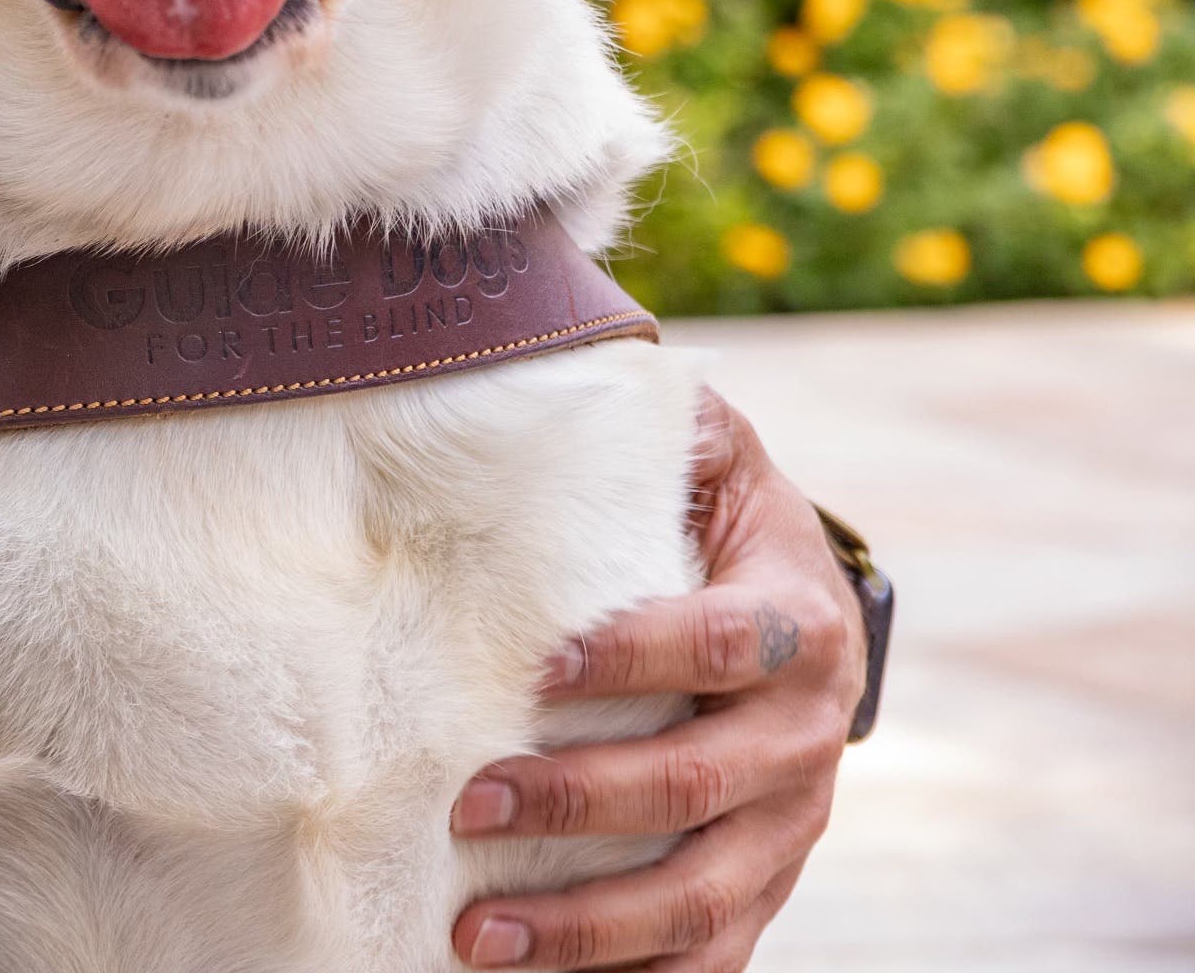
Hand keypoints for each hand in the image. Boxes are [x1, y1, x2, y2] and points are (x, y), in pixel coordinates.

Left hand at [447, 388, 863, 969]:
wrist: (797, 610)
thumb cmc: (710, 516)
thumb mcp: (700, 451)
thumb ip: (651, 418)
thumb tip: (563, 361)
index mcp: (800, 620)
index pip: (728, 643)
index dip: (644, 655)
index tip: (541, 667)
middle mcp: (807, 734)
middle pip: (703, 783)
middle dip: (583, 801)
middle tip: (468, 804)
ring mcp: (790, 823)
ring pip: (704, 891)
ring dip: (594, 922)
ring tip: (479, 933)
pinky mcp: (763, 883)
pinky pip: (710, 953)